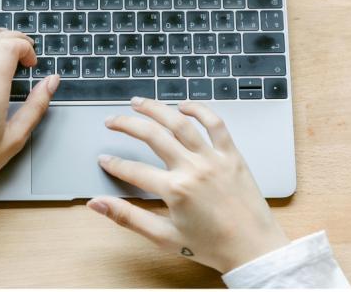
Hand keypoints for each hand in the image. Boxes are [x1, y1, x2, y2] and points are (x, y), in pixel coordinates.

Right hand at [87, 97, 288, 273]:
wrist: (253, 248)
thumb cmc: (211, 246)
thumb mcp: (164, 236)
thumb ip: (128, 217)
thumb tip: (97, 204)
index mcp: (175, 190)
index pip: (133, 170)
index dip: (114, 163)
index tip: (104, 158)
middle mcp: (193, 168)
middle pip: (152, 136)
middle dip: (127, 124)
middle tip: (112, 121)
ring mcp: (213, 158)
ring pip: (180, 123)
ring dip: (156, 109)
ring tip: (139, 102)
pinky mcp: (232, 155)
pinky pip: (216, 124)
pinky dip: (200, 110)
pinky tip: (184, 106)